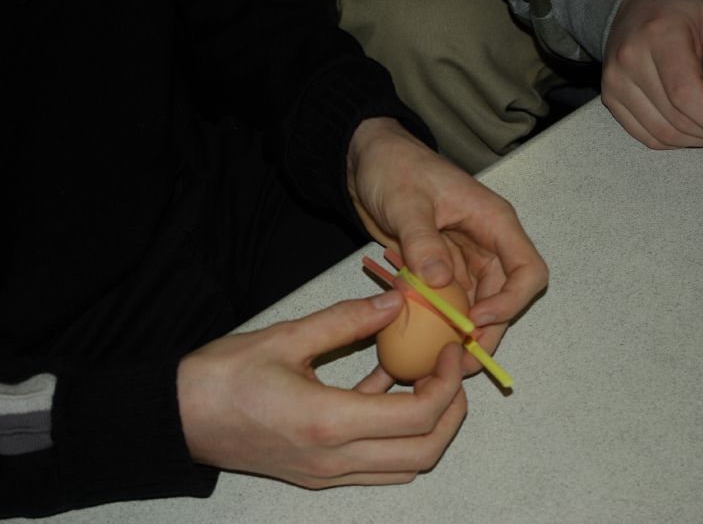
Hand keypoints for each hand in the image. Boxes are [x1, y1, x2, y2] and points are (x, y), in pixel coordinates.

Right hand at [177, 291, 466, 487]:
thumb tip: (395, 302)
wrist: (178, 418)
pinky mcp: (319, 472)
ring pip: (405, 465)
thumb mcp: (286, 337)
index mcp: (328, 423)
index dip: (448, 382)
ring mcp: (327, 473)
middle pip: (424, 452)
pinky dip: (395, 432)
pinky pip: (376, 463)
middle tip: (450, 369)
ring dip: (428, 428)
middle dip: (451, 411)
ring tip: (425, 378)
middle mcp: (334, 459)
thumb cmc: (223, 377)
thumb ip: (346, 320)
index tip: (450, 350)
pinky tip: (384, 385)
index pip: (419, 417)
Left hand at [346, 117, 547, 374]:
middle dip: (486, 333)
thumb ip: (422, 240)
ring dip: (462, 334)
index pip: (527, 270)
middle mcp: (486, 245)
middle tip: (458, 362)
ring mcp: (463, 260)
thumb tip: (440, 282)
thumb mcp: (407, 202)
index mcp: (493, 222)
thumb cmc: (394, 167)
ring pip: (476, 307)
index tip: (476, 321)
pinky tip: (422, 343)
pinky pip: (449, 303)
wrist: (366, 161)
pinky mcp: (440, 270)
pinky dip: (439, 324)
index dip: (510, 302)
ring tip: (439, 361)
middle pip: (504, 298)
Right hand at [602, 0, 702, 148]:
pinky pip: (645, 135)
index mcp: (659, 36)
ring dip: (692, 140)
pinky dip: (672, 140)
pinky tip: (690, 130)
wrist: (640, 6)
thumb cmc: (681, 12)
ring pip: (661, 133)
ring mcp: (615, 83)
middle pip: (673, 119)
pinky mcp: (610, 99)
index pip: (685, 94)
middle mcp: (629, 62)